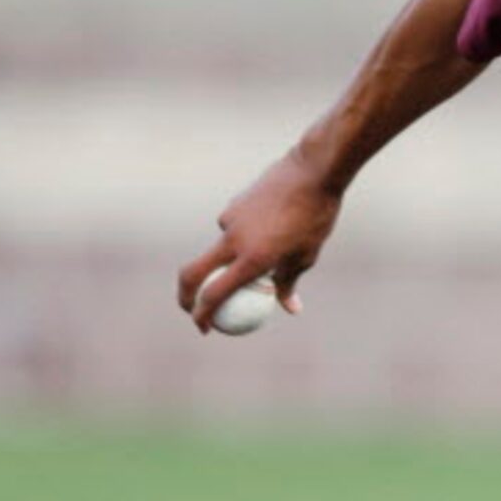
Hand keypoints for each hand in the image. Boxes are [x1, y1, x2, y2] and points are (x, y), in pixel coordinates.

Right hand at [176, 149, 343, 330]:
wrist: (312, 173)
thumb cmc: (315, 218)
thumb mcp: (307, 256)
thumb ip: (288, 283)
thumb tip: (289, 308)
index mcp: (252, 259)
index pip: (214, 295)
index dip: (202, 316)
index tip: (204, 328)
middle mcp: (235, 241)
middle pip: (193, 273)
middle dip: (185, 296)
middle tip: (191, 308)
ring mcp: (230, 220)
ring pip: (220, 250)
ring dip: (233, 259)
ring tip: (268, 248)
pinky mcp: (233, 205)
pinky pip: (232, 229)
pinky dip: (243, 236)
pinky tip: (268, 226)